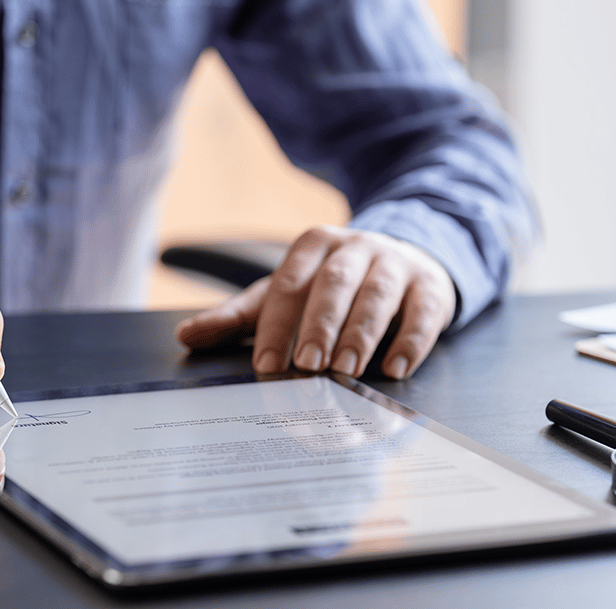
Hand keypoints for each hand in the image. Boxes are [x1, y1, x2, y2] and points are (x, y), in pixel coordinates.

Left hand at [176, 226, 454, 378]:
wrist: (403, 262)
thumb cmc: (333, 287)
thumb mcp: (284, 295)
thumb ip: (239, 317)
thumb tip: (186, 336)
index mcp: (313, 246)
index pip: (289, 284)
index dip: (277, 325)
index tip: (267, 365)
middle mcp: (356, 248)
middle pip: (335, 284)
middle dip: (321, 325)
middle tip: (309, 364)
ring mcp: (396, 264)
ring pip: (378, 295)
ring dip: (362, 333)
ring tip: (347, 369)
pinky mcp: (430, 287)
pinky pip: (422, 312)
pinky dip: (411, 341)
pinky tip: (396, 368)